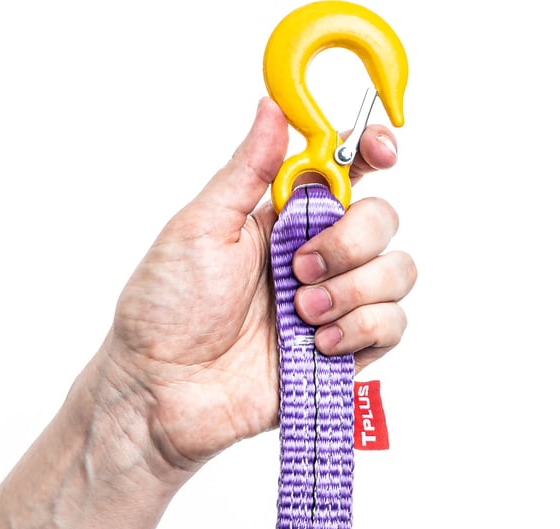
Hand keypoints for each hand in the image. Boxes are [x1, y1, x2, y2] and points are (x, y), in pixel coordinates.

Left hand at [104, 97, 415, 472]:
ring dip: (355, 289)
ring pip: (398, 272)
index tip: (380, 151)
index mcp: (280, 219)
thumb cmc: (165, 310)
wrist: (161, 391)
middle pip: (382, 220)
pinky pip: (392, 326)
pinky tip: (317, 343)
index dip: (370, 151)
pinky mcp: (343, 353)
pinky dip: (362, 329)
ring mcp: (332, 305)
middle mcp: (313, 257)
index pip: (344, 171)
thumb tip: (273, 106)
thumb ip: (246, 171)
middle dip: (351, 240)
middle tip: (299, 267)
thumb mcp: (199, 228)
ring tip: (300, 311)